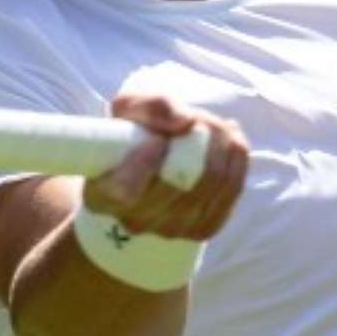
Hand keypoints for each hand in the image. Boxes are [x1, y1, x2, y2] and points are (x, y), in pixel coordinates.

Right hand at [83, 94, 247, 240]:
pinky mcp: (204, 229)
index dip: (144, 164)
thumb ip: (153, 106)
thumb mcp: (133, 105)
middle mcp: (134, 220)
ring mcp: (170, 229)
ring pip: (211, 182)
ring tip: (213, 124)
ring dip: (220, 144)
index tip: (156, 139)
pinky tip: (228, 143)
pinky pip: (232, 189)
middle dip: (197, 139)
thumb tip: (186, 121)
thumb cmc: (137, 128)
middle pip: (178, 184)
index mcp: (101, 193)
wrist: (159, 156)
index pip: (123, 192)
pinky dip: (235, 159)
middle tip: (197, 117)